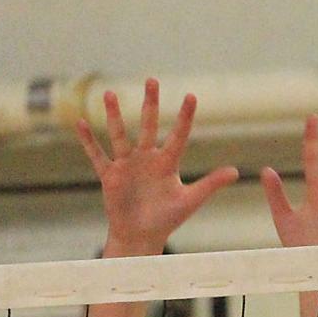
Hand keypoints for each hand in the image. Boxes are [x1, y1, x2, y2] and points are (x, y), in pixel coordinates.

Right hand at [77, 78, 238, 254]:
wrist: (141, 236)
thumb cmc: (167, 219)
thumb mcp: (190, 200)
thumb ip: (211, 184)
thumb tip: (237, 172)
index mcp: (167, 163)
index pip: (179, 135)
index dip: (185, 117)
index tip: (191, 95)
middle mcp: (147, 158)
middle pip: (149, 125)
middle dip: (150, 103)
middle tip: (152, 80)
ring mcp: (127, 165)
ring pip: (120, 135)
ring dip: (114, 115)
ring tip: (109, 93)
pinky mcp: (110, 176)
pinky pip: (97, 155)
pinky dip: (88, 141)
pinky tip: (81, 123)